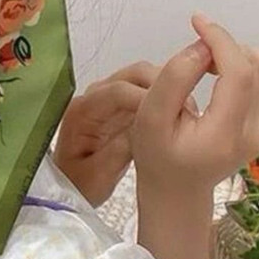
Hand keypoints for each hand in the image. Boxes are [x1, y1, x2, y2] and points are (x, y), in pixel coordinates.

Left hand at [52, 60, 201, 206]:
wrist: (71, 184)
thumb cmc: (80, 183)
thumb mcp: (97, 177)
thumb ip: (117, 153)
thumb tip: (144, 132)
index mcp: (83, 111)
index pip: (118, 91)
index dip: (148, 98)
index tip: (173, 114)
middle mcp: (94, 96)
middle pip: (132, 75)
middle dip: (162, 85)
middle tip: (187, 109)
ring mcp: (107, 97)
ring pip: (140, 78)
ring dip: (165, 88)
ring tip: (186, 112)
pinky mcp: (120, 103)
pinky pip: (143, 90)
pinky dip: (162, 97)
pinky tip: (178, 115)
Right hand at [132, 13, 258, 192]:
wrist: (178, 187)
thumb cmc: (157, 153)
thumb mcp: (150, 116)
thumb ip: (174, 79)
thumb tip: (202, 46)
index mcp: (226, 134)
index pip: (239, 73)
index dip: (220, 39)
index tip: (196, 22)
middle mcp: (257, 133)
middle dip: (226, 46)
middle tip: (195, 55)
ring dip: (239, 54)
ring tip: (208, 64)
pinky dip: (248, 65)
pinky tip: (221, 75)